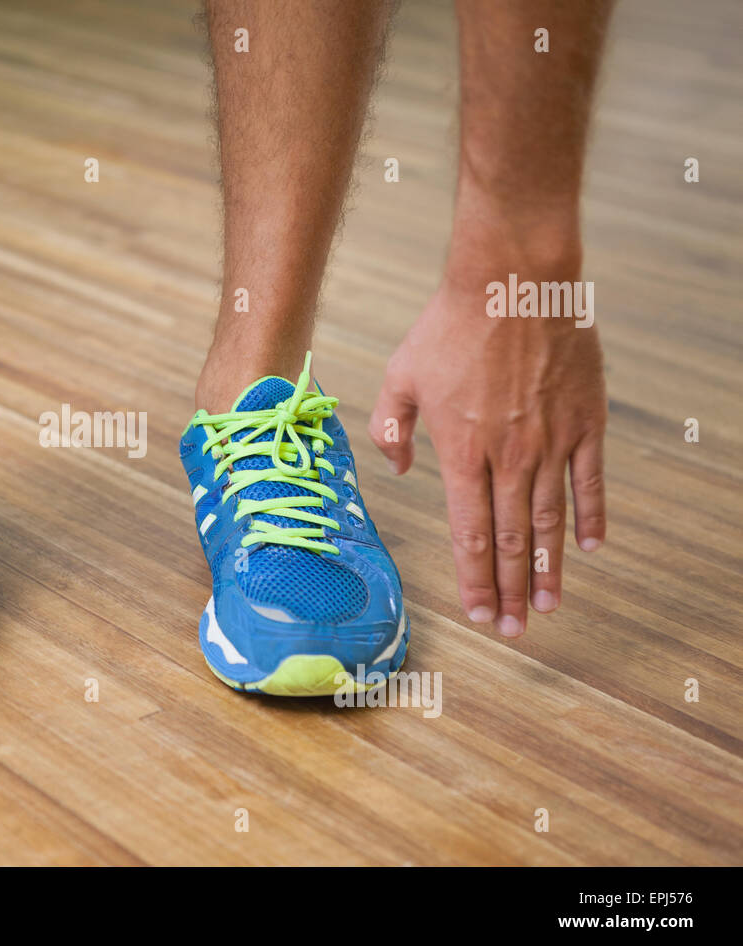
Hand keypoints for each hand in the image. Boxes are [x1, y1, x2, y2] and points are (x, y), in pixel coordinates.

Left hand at [369, 271, 605, 636]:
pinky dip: (590, 516)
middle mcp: (509, 456)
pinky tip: (588, 548)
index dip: (474, 577)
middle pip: (511, 539)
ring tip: (548, 606)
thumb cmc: (449, 326)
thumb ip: (391, 427)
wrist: (512, 282)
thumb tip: (401, 469)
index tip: (477, 612)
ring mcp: (551, 441)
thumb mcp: (399, 375)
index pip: (469, 532)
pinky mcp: (586, 421)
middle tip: (513, 629)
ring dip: (549, 568)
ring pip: (550, 520)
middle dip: (510, 589)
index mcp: (462, 451)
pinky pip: (590, 480)